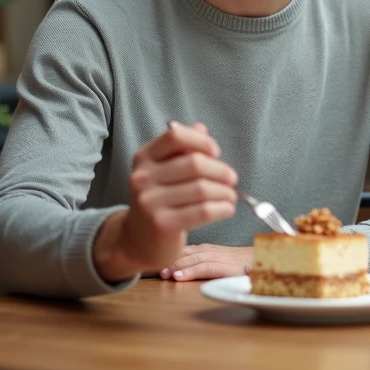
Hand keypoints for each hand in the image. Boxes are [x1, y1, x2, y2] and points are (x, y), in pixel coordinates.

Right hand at [93, 121, 237, 282]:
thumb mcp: (164, 171)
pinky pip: (202, 211)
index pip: (175, 136)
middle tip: (232, 179)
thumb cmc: (160, 200)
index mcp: (144, 157)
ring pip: (202, 188)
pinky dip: (222, 208)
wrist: (137, 241)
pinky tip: (227, 209)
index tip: (215, 153)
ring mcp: (149, 202)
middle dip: (221, 170)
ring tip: (231, 196)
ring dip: (225, 192)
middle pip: (194, 163)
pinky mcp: (161, 224)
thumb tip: (201, 128)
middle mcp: (142, 177)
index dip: (201, 141)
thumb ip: (182, 149)